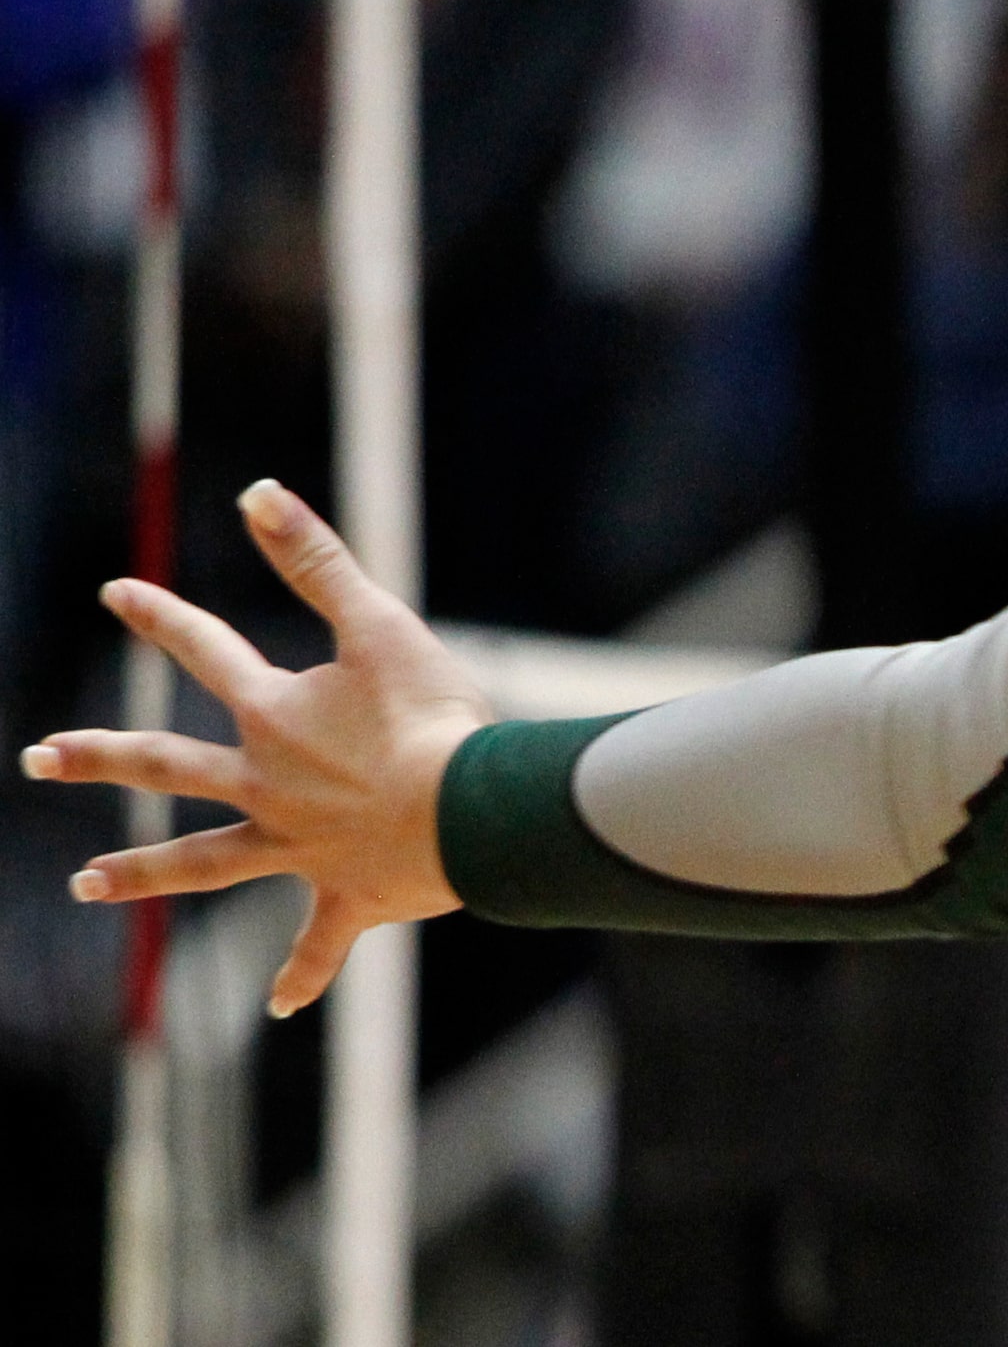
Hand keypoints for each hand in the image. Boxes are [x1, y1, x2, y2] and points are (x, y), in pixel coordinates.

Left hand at [24, 481, 485, 1015]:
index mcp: (277, 717)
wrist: (472, 811)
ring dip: (144, 875)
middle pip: (169, 767)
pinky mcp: (346, 897)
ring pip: (205, 865)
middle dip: (100, 758)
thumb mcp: (379, 626)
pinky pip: (316, 944)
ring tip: (85, 886)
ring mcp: (300, 847)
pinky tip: (278, 1005)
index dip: (161, 617)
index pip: (207, 651)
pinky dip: (300, 976)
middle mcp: (268, 785)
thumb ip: (317, 561)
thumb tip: (256, 493)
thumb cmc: (435, 717)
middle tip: (40, 756)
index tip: (116, 593)